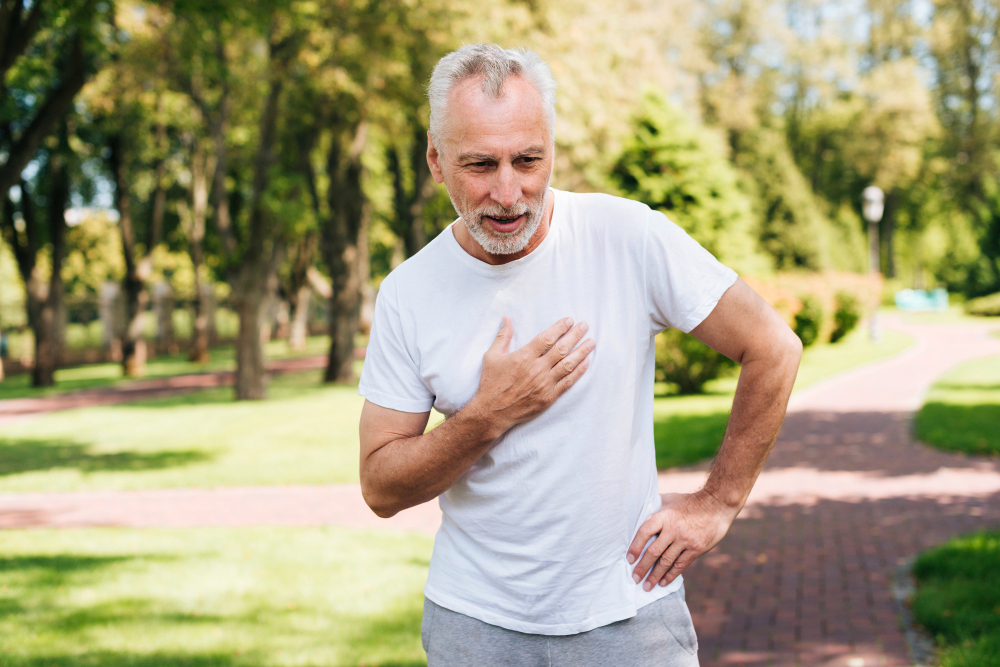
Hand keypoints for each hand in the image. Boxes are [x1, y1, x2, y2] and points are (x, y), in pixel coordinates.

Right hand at [470, 316, 595, 432]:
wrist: (492, 412)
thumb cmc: (491, 383)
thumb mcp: (491, 357)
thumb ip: (502, 337)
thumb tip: (506, 319)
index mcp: (523, 357)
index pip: (547, 338)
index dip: (560, 328)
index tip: (569, 320)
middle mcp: (536, 369)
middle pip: (561, 349)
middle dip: (575, 336)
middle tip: (585, 326)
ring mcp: (544, 384)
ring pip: (568, 364)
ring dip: (582, 352)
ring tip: (591, 342)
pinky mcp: (548, 397)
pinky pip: (568, 382)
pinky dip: (579, 371)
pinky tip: (586, 362)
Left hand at [626, 490, 738, 590]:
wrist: (717, 505)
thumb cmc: (690, 502)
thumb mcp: (671, 499)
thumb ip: (656, 507)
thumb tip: (640, 511)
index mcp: (664, 516)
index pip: (644, 532)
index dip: (635, 547)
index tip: (629, 559)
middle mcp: (674, 529)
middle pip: (654, 551)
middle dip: (642, 567)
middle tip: (634, 578)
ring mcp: (686, 540)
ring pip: (666, 561)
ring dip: (655, 575)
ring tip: (646, 586)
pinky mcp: (696, 549)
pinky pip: (681, 565)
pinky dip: (671, 575)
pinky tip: (663, 582)